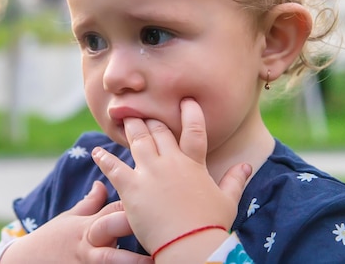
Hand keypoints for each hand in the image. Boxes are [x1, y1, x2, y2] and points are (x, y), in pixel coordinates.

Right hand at [0, 180, 152, 263]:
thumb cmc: (52, 241)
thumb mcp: (69, 220)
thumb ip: (91, 204)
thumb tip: (102, 182)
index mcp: (88, 225)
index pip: (113, 207)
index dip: (133, 201)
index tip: (155, 194)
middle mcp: (89, 242)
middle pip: (111, 227)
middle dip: (130, 223)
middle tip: (156, 222)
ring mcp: (87, 263)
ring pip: (112, 260)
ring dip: (132, 259)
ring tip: (154, 260)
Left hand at [92, 98, 251, 256]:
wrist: (189, 244)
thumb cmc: (210, 224)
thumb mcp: (227, 200)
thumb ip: (235, 180)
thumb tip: (248, 166)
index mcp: (193, 163)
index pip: (193, 130)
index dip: (190, 112)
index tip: (185, 100)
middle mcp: (170, 162)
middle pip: (159, 131)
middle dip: (151, 118)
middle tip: (142, 110)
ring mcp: (149, 172)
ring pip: (137, 140)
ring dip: (130, 127)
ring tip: (122, 117)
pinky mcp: (131, 187)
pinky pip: (114, 167)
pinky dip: (104, 158)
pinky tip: (96, 151)